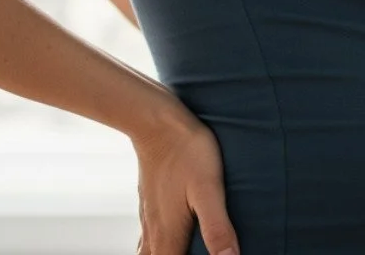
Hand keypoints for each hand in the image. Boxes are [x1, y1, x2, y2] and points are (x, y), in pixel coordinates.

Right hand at [131, 106, 239, 254]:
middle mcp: (155, 232)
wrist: (156, 122)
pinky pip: (147, 241)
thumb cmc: (187, 152)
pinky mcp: (148, 205)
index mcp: (169, 235)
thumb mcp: (209, 189)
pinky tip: (168, 241)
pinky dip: (157, 250)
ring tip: (182, 253)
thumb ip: (217, 227)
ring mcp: (148, 219)